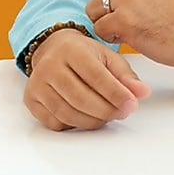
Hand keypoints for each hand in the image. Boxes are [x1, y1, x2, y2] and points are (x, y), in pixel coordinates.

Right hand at [24, 28, 151, 130]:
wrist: (53, 49)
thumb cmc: (84, 55)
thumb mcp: (108, 58)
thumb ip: (126, 76)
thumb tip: (142, 93)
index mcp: (71, 49)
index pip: (95, 76)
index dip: (116, 94)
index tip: (131, 105)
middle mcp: (49, 65)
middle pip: (80, 98)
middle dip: (106, 110)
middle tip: (123, 113)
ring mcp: (37, 83)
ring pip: (67, 113)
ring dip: (92, 121)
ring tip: (108, 116)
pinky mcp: (31, 99)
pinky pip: (55, 122)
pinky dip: (74, 125)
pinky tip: (87, 116)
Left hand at [87, 0, 173, 67]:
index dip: (112, 0)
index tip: (129, 11)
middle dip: (106, 11)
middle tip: (129, 22)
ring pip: (94, 11)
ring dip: (106, 24)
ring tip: (130, 29)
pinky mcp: (123, 20)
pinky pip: (99, 29)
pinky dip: (111, 37)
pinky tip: (131, 37)